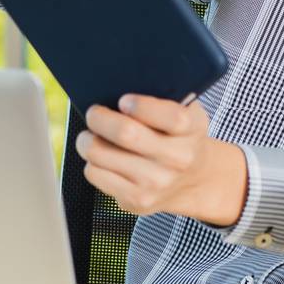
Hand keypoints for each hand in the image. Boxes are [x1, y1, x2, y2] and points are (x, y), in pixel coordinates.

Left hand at [78, 94, 247, 227]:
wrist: (195, 180)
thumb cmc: (181, 137)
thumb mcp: (187, 113)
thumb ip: (164, 99)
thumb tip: (123, 83)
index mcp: (192, 130)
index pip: (171, 117)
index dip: (142, 106)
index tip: (124, 100)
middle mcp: (177, 159)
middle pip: (126, 134)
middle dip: (100, 117)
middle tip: (95, 112)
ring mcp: (156, 183)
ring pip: (101, 154)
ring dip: (88, 139)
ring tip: (92, 134)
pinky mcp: (137, 200)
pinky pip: (95, 174)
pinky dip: (92, 161)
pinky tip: (103, 157)